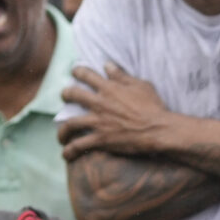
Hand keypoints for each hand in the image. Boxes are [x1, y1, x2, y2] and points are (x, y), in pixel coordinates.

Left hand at [57, 63, 173, 159]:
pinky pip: (78, 145)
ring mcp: (98, 122)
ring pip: (70, 123)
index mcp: (109, 88)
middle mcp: (99, 103)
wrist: (158, 130)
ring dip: (62, 130)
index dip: (77, 71)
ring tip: (61, 135)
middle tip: (65, 98)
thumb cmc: (153, 107)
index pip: (86, 74)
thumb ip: (121, 76)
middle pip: (72, 95)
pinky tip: (66, 154)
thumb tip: (107, 65)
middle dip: (65, 95)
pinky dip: (70, 150)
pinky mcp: (100, 139)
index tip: (75, 72)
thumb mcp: (140, 85)